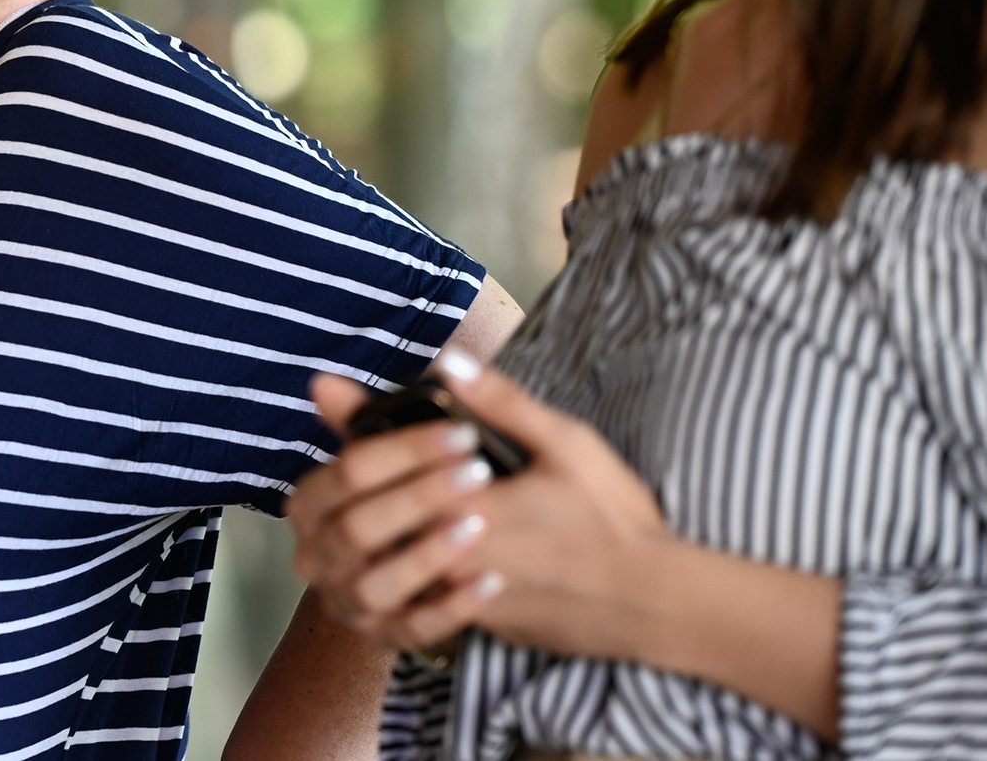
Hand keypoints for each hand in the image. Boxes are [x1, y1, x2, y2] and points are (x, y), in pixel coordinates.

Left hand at [286, 349, 674, 661]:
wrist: (651, 602)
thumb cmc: (613, 517)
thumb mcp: (566, 443)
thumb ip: (501, 402)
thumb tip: (448, 360)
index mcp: (468, 505)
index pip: (379, 475)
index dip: (356, 442)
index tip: (336, 405)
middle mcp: (453, 558)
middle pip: (364, 525)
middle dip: (350, 491)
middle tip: (344, 460)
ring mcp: (460, 599)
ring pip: (380, 571)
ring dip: (365, 539)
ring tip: (365, 505)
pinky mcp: (475, 626)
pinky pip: (414, 603)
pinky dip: (400, 574)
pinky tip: (407, 548)